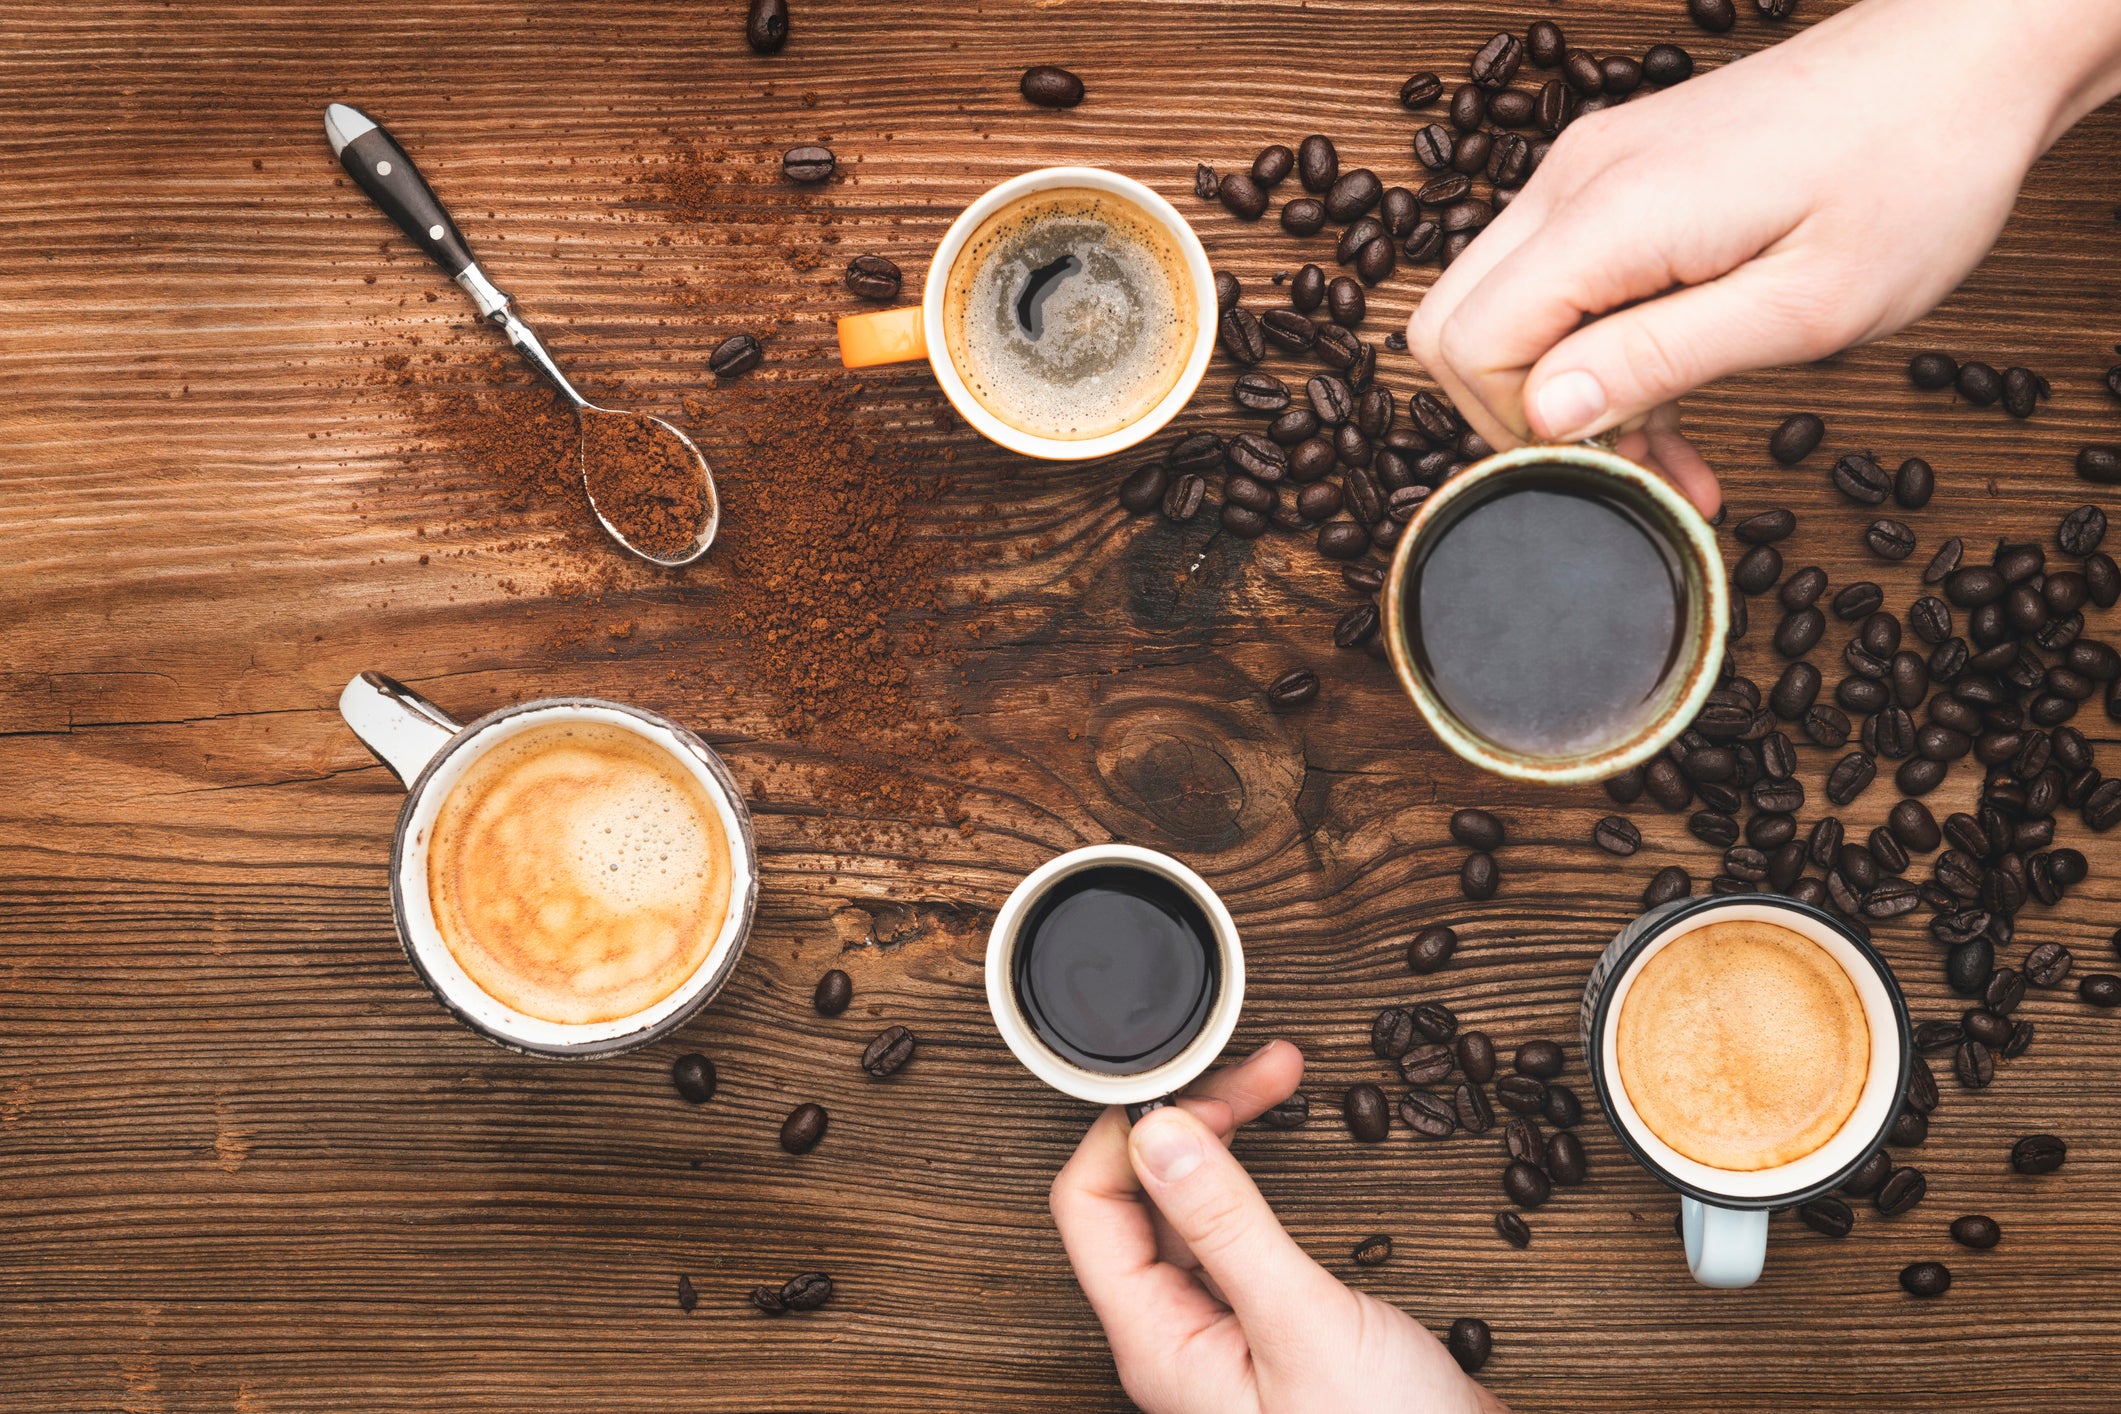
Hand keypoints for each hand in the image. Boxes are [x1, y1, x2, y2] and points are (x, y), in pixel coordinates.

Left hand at [1049, 1042, 1506, 1413]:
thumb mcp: (1303, 1324)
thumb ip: (1228, 1226)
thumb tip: (1158, 1135)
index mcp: (1157, 1342)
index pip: (1089, 1207)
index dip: (1129, 1131)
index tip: (1192, 1079)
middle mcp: (1175, 1338)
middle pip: (1136, 1198)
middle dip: (1187, 1119)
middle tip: (1253, 1070)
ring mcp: (1217, 1336)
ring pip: (1185, 1211)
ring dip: (1221, 1140)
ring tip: (1269, 1082)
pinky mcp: (1263, 1333)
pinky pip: (1226, 1238)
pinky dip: (1248, 1181)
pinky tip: (1274, 1153)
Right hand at [1408, 0, 2120, 514]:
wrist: (1965, 59)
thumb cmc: (1914, 174)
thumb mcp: (1801, 306)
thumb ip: (1658, 360)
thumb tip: (1544, 416)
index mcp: (1613, 213)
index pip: (1472, 342)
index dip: (1519, 427)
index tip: (1606, 466)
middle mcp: (1577, 179)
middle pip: (1453, 323)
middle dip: (1516, 414)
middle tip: (1615, 462)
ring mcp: (1592, 169)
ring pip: (1502, 304)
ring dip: (1562, 389)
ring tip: (1659, 449)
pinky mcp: (1619, 173)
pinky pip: (1557, 275)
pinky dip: (1589, 345)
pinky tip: (1663, 397)